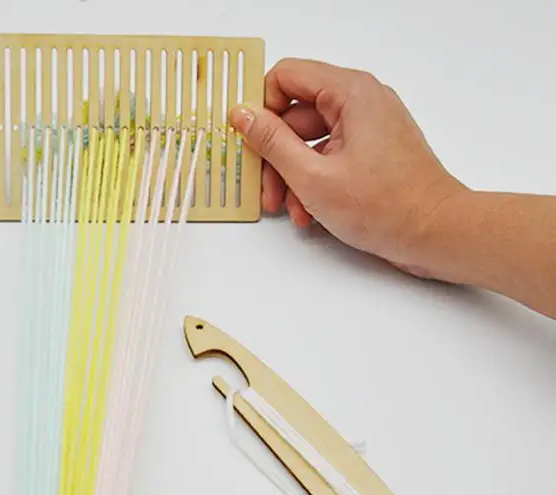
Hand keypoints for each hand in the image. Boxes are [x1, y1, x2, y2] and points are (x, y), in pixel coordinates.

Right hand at [229, 58, 467, 279]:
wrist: (436, 234)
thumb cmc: (387, 207)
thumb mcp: (313, 177)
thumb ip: (272, 143)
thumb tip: (243, 115)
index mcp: (351, 93)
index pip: (287, 76)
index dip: (262, 108)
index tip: (250, 141)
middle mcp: (362, 101)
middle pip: (296, 115)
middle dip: (275, 156)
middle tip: (266, 191)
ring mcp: (369, 127)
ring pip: (311, 141)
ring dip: (293, 176)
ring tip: (290, 211)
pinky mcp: (373, 151)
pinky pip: (330, 157)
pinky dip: (315, 182)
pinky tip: (310, 213)